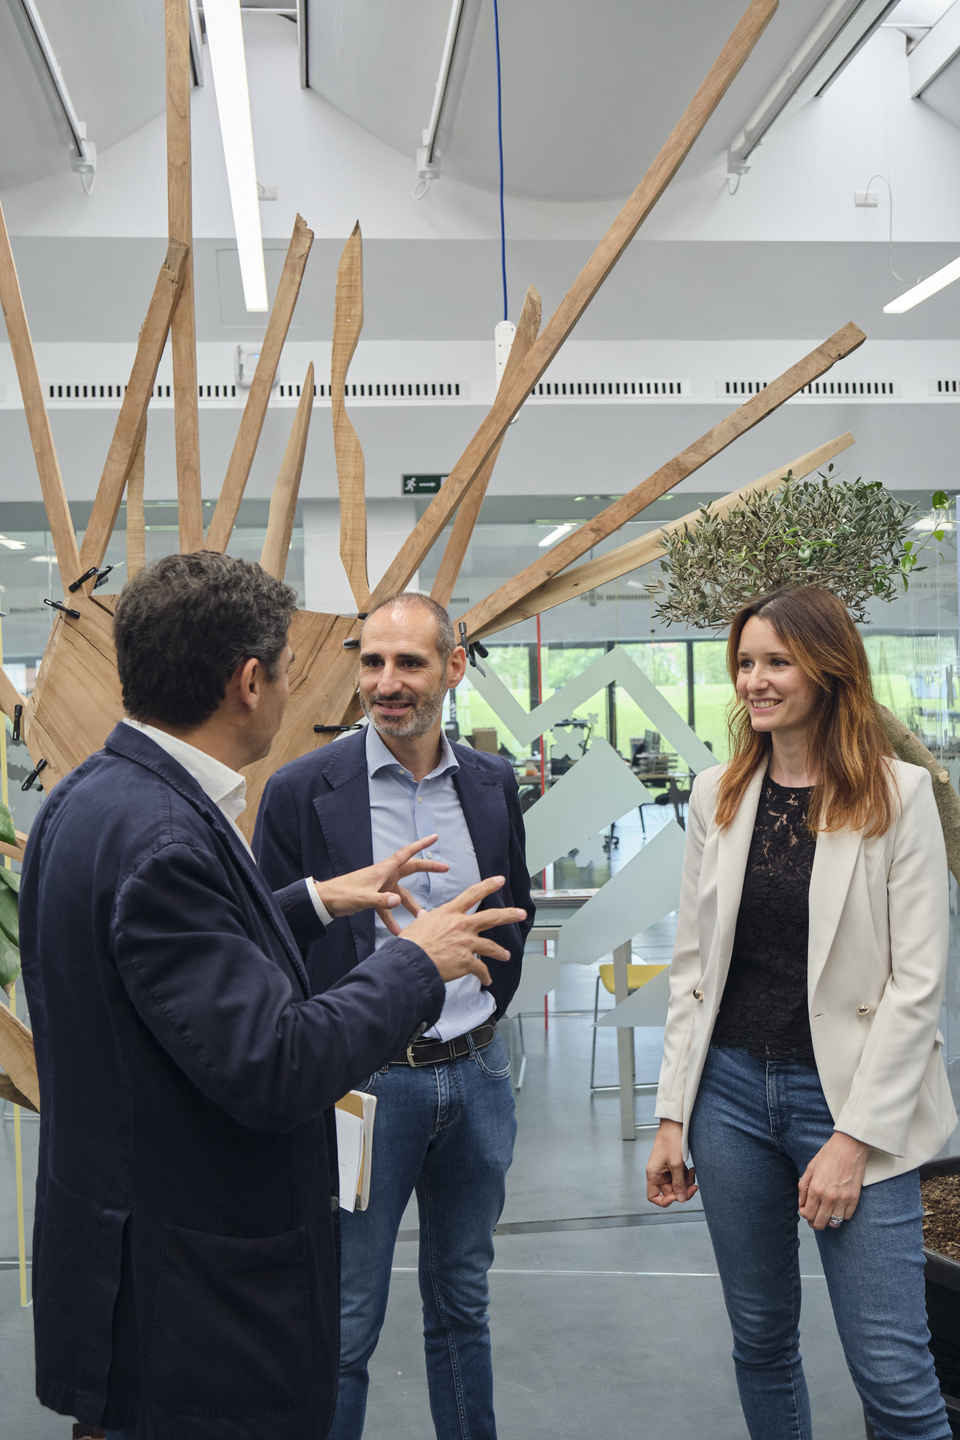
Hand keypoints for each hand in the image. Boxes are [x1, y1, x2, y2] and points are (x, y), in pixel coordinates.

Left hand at [314, 836, 448, 935]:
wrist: (324, 901)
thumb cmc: (341, 894)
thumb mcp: (362, 898)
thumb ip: (381, 901)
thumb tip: (399, 902)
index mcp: (383, 870)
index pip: (407, 853)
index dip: (422, 845)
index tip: (435, 837)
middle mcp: (385, 876)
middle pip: (411, 869)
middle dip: (428, 869)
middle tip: (445, 868)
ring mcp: (380, 887)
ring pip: (402, 894)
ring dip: (412, 905)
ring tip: (423, 917)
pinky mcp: (374, 898)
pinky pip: (388, 908)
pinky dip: (393, 919)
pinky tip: (398, 932)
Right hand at [401, 876, 525, 985]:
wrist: (412, 962)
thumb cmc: (411, 943)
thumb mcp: (418, 924)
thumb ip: (426, 918)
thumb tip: (425, 915)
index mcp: (450, 913)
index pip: (472, 894)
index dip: (488, 885)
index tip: (500, 880)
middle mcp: (462, 925)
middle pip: (491, 917)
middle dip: (509, 915)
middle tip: (521, 913)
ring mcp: (466, 944)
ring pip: (491, 946)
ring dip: (501, 952)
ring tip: (507, 955)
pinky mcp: (466, 962)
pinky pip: (481, 969)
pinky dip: (485, 976)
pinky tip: (487, 980)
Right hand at [646, 1119, 697, 1206]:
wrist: (675, 1124)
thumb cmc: (671, 1139)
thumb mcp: (676, 1164)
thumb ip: (679, 1183)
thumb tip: (681, 1199)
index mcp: (653, 1174)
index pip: (653, 1196)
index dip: (664, 1201)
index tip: (677, 1198)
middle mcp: (658, 1173)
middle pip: (669, 1192)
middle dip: (682, 1190)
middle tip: (693, 1187)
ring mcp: (665, 1170)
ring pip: (676, 1185)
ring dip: (686, 1182)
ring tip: (691, 1173)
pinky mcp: (672, 1165)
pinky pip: (679, 1177)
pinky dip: (686, 1176)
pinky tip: (690, 1169)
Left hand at [798, 1131, 868, 1230]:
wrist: (849, 1146)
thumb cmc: (828, 1155)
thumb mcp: (810, 1168)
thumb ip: (804, 1187)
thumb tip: (802, 1204)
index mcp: (816, 1189)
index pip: (807, 1214)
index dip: (805, 1215)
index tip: (806, 1210)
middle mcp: (829, 1197)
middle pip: (820, 1223)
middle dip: (814, 1222)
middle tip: (815, 1215)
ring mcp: (843, 1199)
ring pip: (834, 1223)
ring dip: (829, 1220)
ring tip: (827, 1212)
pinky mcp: (855, 1199)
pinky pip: (847, 1217)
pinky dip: (841, 1215)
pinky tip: (838, 1207)